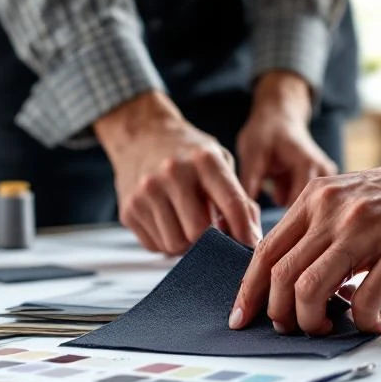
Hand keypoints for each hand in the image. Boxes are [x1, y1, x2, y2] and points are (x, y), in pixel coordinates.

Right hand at [95, 91, 260, 254]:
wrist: (140, 135)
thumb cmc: (187, 152)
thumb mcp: (218, 161)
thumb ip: (237, 196)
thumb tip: (251, 238)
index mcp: (203, 160)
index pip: (232, 203)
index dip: (244, 230)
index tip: (249, 244)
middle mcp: (173, 174)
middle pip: (200, 232)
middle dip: (209, 240)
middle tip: (211, 233)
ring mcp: (147, 192)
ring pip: (175, 244)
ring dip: (186, 245)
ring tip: (186, 226)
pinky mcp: (129, 209)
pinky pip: (154, 246)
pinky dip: (165, 243)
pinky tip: (167, 223)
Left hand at [229, 59, 380, 335]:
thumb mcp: (353, 200)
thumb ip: (323, 233)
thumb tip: (297, 286)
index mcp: (316, 199)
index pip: (264, 252)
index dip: (249, 292)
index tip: (243, 318)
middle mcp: (334, 211)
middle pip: (280, 276)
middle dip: (279, 314)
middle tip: (296, 328)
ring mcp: (367, 229)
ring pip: (309, 289)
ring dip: (312, 321)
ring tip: (330, 326)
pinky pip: (364, 300)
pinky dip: (363, 322)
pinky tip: (376, 322)